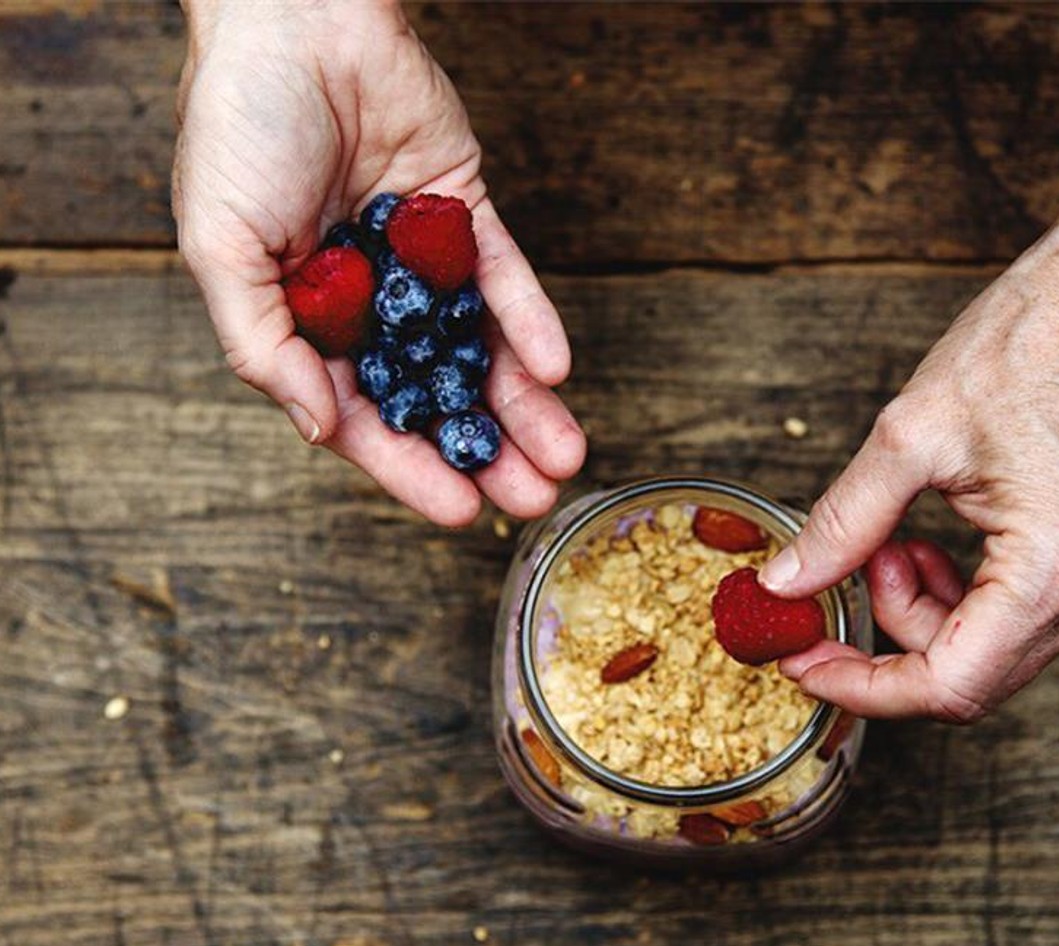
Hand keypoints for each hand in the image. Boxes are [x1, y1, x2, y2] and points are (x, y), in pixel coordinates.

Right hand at [172, 0, 583, 524]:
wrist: (295, 16)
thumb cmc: (238, 126)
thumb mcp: (220, 248)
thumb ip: (263, 345)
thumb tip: (323, 429)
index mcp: (306, 321)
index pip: (365, 416)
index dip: (411, 468)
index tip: (461, 512)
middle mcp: (369, 303)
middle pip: (436, 396)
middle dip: (485, 452)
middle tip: (534, 500)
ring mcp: (421, 262)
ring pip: (480, 351)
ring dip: (523, 407)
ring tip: (566, 458)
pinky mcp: (464, 217)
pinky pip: (505, 279)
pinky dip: (530, 322)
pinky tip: (554, 369)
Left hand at [759, 233, 1058, 720]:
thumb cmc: (1028, 346)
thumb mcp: (909, 437)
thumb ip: (842, 524)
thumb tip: (787, 584)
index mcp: (1050, 571)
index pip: (947, 685)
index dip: (864, 688)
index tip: (805, 665)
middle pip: (966, 681)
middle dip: (886, 642)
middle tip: (848, 574)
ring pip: (983, 655)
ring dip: (917, 614)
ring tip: (889, 542)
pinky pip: (1009, 620)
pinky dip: (952, 598)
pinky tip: (926, 543)